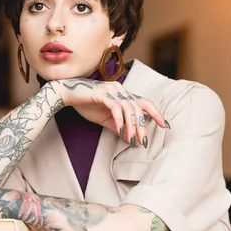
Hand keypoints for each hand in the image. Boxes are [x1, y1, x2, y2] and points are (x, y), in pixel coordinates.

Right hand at [50, 79, 167, 146]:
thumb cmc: (86, 104)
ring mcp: (112, 91)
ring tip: (132, 139)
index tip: (164, 125)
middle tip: (143, 141)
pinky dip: (120, 120)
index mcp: (123, 94)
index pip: (144, 102)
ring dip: (132, 126)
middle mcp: (121, 90)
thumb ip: (119, 127)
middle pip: (139, 107)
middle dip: (142, 126)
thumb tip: (130, 139)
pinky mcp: (103, 94)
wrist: (67, 94)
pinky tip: (120, 131)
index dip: (156, 113)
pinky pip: (116, 107)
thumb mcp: (106, 119)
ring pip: (129, 108)